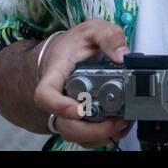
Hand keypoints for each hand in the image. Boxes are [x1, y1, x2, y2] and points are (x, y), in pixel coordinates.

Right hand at [31, 19, 133, 148]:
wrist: (68, 53)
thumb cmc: (75, 44)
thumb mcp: (92, 29)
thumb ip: (108, 36)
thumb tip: (122, 55)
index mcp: (55, 74)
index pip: (45, 95)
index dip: (59, 107)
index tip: (80, 110)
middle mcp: (58, 98)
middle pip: (65, 125)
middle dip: (92, 129)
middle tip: (116, 120)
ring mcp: (67, 112)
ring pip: (77, 136)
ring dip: (101, 135)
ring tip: (122, 122)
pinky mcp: (78, 121)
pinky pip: (87, 138)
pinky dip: (104, 136)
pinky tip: (120, 124)